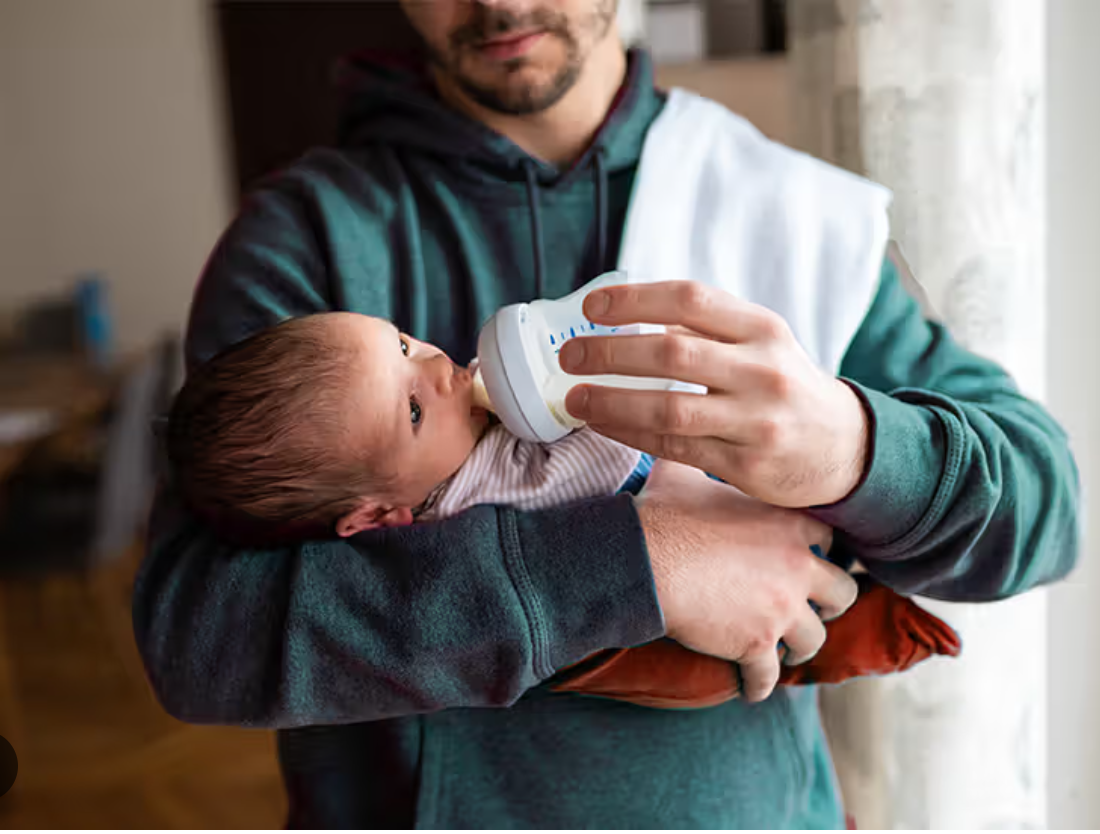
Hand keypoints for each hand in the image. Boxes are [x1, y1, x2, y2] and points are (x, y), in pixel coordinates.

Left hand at [560, 281, 869, 507]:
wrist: (844, 447)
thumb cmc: (784, 386)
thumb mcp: (760, 343)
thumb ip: (705, 328)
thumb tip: (629, 315)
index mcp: (762, 327)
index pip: (691, 298)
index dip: (635, 299)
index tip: (591, 305)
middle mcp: (763, 369)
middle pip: (673, 352)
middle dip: (610, 352)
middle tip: (569, 355)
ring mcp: (757, 419)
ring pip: (670, 407)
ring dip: (612, 401)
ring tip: (575, 397)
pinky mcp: (748, 463)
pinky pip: (675, 446)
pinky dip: (631, 434)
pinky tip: (603, 424)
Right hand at [638, 461, 855, 701]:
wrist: (645, 559)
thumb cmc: (663, 513)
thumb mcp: (683, 475)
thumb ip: (696, 462)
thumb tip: (676, 438)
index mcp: (788, 525)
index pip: (829, 540)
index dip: (821, 551)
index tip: (812, 558)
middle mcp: (797, 567)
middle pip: (842, 592)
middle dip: (830, 603)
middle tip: (816, 608)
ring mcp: (781, 609)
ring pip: (814, 640)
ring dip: (800, 647)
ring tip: (786, 652)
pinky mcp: (756, 644)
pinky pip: (769, 676)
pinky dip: (760, 685)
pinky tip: (751, 689)